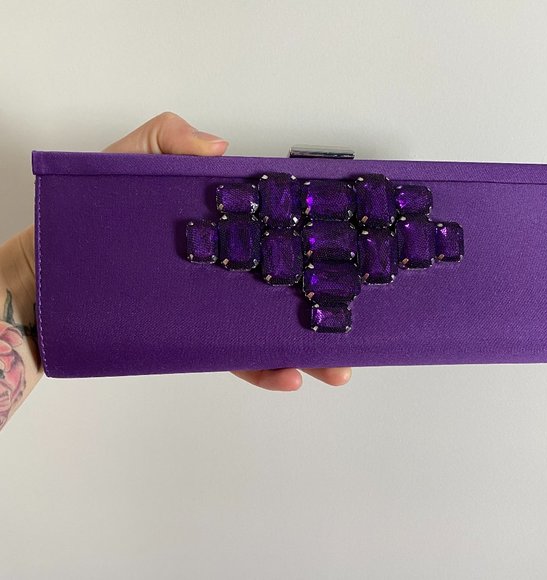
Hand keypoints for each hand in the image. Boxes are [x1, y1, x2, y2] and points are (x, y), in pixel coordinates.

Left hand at [103, 112, 351, 390]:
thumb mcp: (124, 164)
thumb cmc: (82, 222)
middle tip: (359, 318)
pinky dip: (261, 368)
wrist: (42, 282)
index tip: (349, 247)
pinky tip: (287, 373)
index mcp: (221, 229)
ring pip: (268, 329)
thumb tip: (222, 149)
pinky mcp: (191, 340)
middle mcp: (223, 270)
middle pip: (285, 287)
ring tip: (336, 364)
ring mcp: (210, 307)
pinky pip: (232, 359)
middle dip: (325, 304)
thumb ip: (167, 140)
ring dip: (306, 348)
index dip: (314, 238)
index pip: (278, 232)